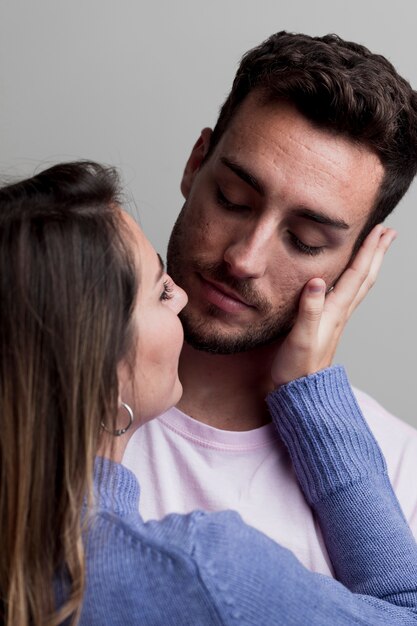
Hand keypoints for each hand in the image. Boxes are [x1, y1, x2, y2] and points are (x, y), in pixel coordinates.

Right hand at [271, 225, 396, 386]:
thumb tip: (318, 281)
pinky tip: (348, 275)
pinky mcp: (326, 323)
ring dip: (369, 263)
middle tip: (388, 232)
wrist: (299, 390)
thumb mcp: (301, 339)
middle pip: (365, 277)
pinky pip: (346, 293)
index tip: (379, 230)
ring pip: (358, 285)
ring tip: (375, 247)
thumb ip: (309, 310)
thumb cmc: (298, 368)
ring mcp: (335, 318)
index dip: (368, 251)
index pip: (357, 275)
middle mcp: (339, 312)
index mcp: (335, 311)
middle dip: (377, 253)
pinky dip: (353, 278)